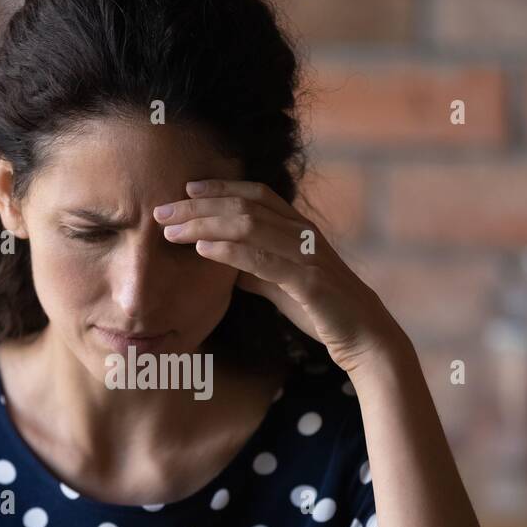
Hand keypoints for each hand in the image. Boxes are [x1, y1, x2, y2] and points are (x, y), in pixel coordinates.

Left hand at [154, 179, 408, 374]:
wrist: (364, 338)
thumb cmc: (322, 311)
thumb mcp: (281, 285)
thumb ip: (255, 269)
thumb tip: (223, 261)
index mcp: (298, 229)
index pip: (256, 195)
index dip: (220, 188)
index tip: (185, 190)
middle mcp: (303, 234)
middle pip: (244, 206)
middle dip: (199, 206)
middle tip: (161, 211)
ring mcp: (307, 255)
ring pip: (249, 226)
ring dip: (205, 225)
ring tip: (171, 231)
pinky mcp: (309, 281)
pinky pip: (263, 260)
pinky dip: (230, 251)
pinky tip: (203, 250)